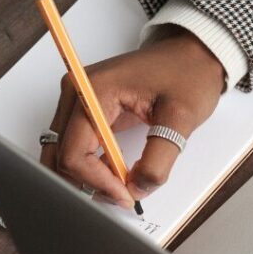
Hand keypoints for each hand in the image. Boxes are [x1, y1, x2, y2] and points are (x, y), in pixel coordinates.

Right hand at [39, 26, 224, 206]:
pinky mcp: (90, 112)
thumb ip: (158, 160)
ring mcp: (80, 102)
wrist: (191, 55)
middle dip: (90, 183)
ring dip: (88, 179)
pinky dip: (92, 169)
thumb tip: (138, 190)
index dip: (98, 182)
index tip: (127, 197)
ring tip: (122, 189)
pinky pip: (78, 148)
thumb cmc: (186, 75)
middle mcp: (78, 94)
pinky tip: (116, 177)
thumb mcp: (181, 120)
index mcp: (93, 90)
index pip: (74, 153)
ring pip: (64, 155)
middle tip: (124, 198)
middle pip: (61, 156)